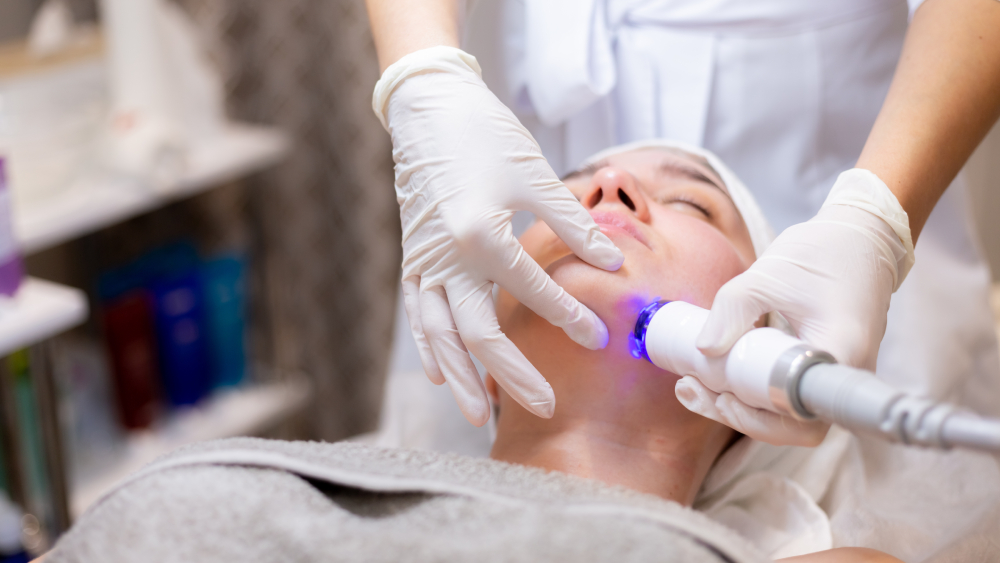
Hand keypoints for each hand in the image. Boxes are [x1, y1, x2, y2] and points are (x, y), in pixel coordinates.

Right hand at [374, 47, 623, 425]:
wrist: (429, 108)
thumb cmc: (485, 135)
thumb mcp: (535, 175)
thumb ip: (573, 223)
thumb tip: (614, 261)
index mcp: (481, 234)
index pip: (531, 290)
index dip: (569, 316)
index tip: (599, 338)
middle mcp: (448, 257)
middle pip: (478, 333)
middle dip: (512, 374)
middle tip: (546, 406)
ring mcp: (425, 261)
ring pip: (440, 335)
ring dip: (462, 377)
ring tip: (481, 415)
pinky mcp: (413, 259)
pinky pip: (418, 315)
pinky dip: (430, 348)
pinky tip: (443, 374)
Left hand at [688, 169, 912, 444]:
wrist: (861, 240)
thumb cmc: (822, 254)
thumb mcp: (769, 275)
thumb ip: (733, 310)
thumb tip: (704, 349)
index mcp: (840, 352)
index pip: (802, 413)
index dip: (760, 418)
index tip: (725, 396)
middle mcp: (843, 375)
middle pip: (791, 423)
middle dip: (738, 416)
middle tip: (692, 390)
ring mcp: (834, 376)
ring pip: (786, 414)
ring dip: (739, 407)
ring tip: (691, 387)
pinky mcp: (819, 371)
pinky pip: (785, 395)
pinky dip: (750, 391)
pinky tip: (713, 378)